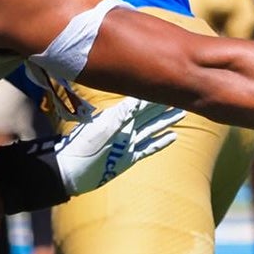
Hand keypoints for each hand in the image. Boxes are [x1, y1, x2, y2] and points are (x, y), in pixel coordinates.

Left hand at [56, 97, 183, 194]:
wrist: (71, 172)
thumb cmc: (82, 148)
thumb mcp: (101, 129)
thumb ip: (120, 116)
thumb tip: (137, 101)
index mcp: (117, 117)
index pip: (140, 102)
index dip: (154, 93)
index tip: (168, 81)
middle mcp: (125, 128)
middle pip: (149, 113)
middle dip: (164, 103)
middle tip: (182, 92)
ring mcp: (128, 143)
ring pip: (152, 129)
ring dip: (166, 120)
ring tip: (181, 112)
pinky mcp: (128, 158)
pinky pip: (148, 148)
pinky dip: (161, 142)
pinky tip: (173, 136)